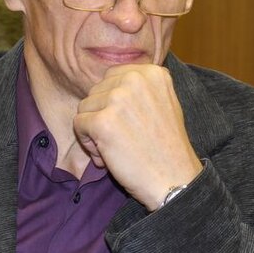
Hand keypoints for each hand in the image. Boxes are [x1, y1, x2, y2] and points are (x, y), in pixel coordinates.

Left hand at [73, 64, 202, 210]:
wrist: (174, 179)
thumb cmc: (167, 147)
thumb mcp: (165, 103)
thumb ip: (141, 89)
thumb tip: (107, 85)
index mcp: (152, 72)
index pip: (111, 77)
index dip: (113, 102)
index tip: (129, 122)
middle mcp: (135, 79)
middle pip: (96, 91)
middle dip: (102, 115)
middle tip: (122, 138)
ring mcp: (118, 99)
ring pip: (85, 107)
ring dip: (94, 130)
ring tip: (116, 148)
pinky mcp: (103, 122)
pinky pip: (79, 125)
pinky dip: (88, 144)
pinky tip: (108, 156)